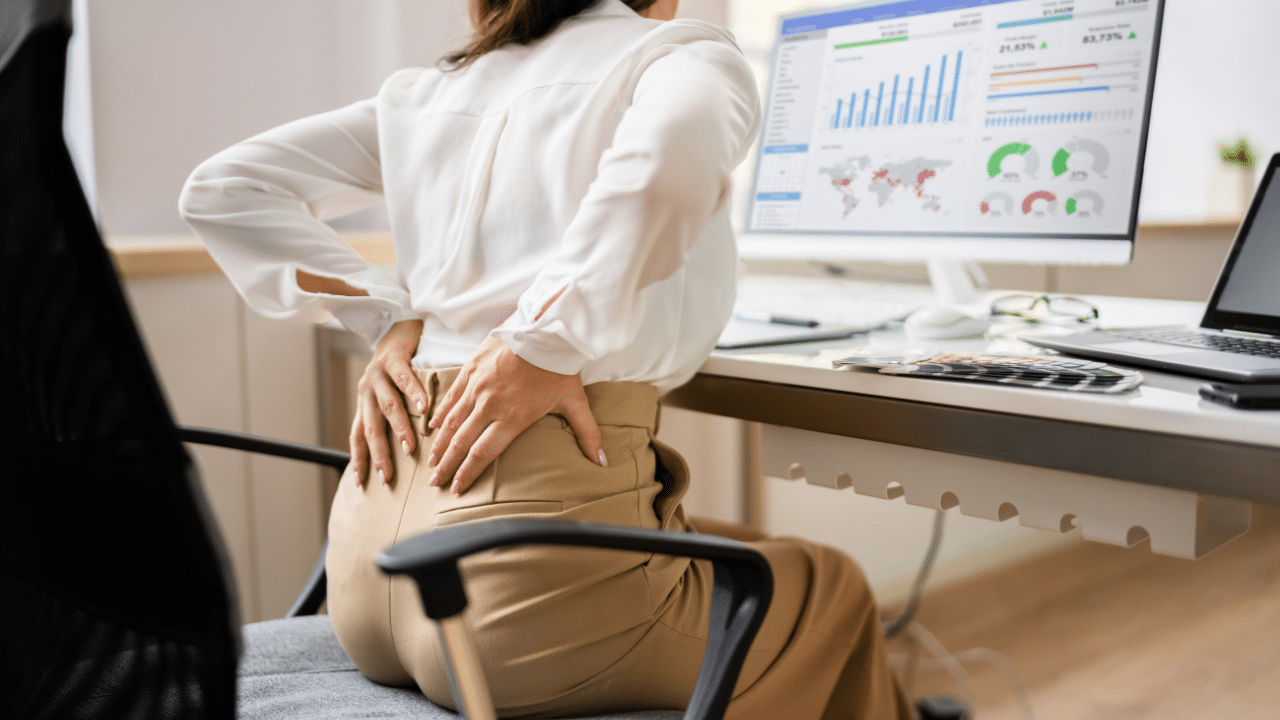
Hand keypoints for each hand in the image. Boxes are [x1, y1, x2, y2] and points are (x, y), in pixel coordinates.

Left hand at [350, 319, 427, 485]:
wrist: (398, 326)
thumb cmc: (398, 367)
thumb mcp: (390, 394)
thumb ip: (392, 418)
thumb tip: (403, 450)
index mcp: (365, 403)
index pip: (357, 437)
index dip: (359, 460)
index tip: (362, 483)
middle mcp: (366, 391)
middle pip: (370, 428)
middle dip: (378, 454)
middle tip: (388, 475)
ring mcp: (377, 374)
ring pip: (387, 406)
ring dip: (398, 428)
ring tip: (409, 447)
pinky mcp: (392, 358)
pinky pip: (404, 378)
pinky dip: (414, 394)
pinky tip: (424, 408)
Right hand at [427, 335, 604, 494]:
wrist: (544, 327)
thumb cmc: (560, 366)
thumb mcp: (576, 402)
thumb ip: (587, 434)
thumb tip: (601, 462)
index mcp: (513, 418)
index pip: (483, 453)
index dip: (468, 473)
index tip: (457, 489)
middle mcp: (490, 405)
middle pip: (461, 442)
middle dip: (447, 466)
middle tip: (435, 483)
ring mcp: (477, 386)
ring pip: (451, 422)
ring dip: (440, 444)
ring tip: (430, 461)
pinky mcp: (471, 369)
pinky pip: (451, 397)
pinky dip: (440, 414)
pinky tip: (432, 428)